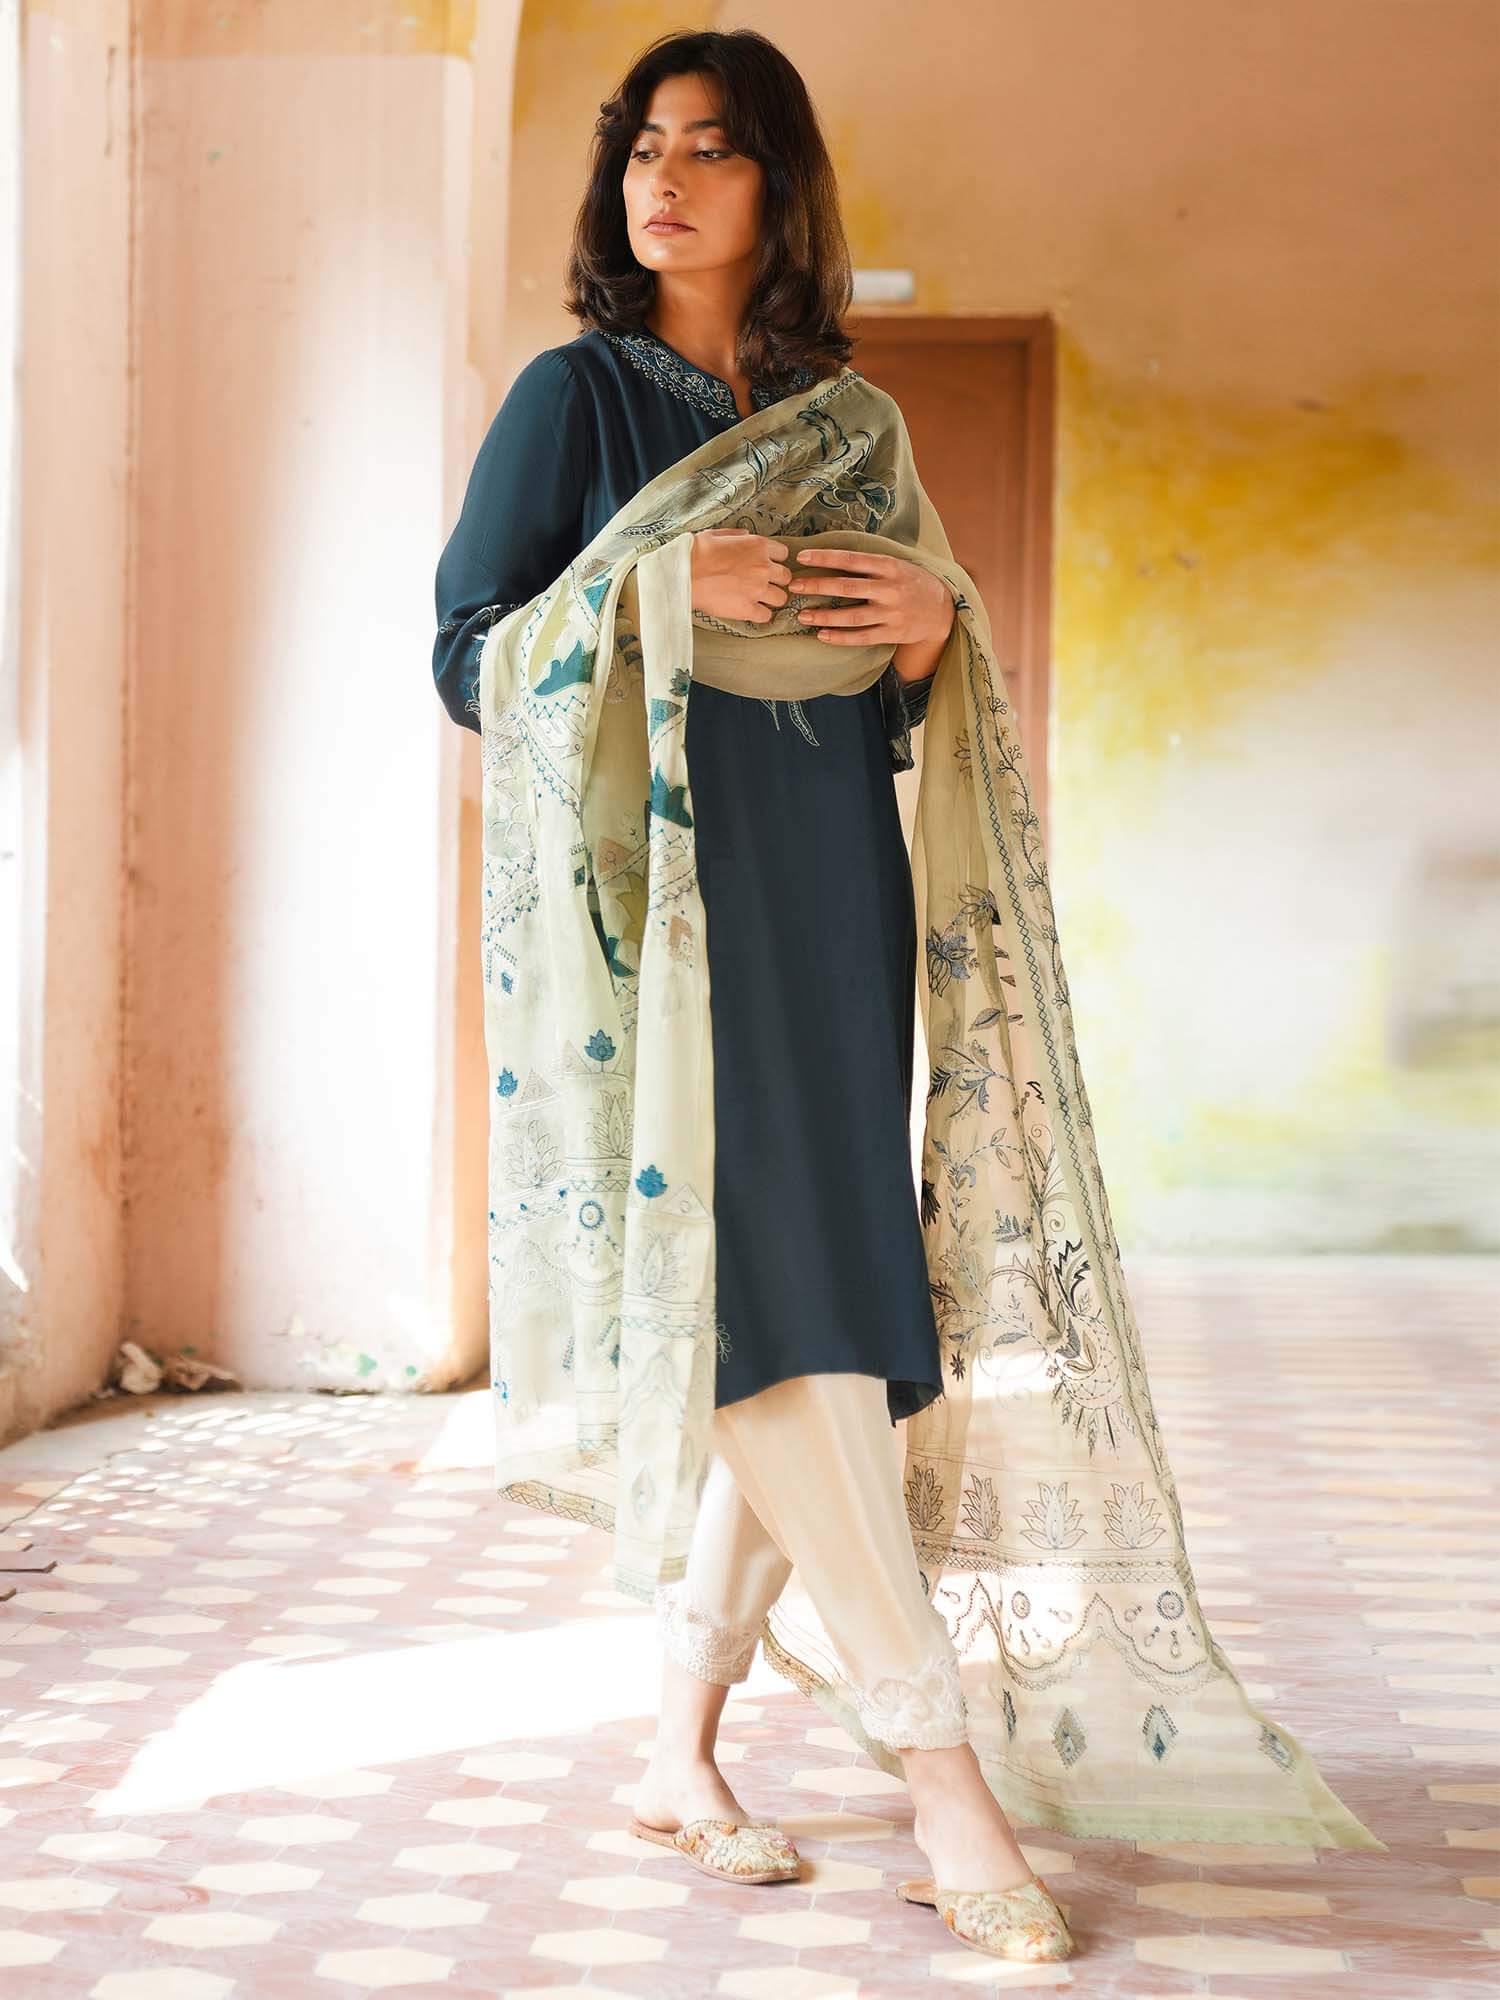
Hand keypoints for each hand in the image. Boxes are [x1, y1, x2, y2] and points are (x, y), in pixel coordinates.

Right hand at [690, 528, 791, 623]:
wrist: (683, 574)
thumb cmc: (696, 553)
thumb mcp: (717, 534)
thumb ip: (736, 535)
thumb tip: (745, 535)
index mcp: (758, 545)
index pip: (783, 554)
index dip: (775, 560)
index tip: (766, 565)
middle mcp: (763, 567)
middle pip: (786, 577)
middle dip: (777, 581)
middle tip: (764, 583)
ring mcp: (757, 589)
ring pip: (781, 598)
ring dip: (771, 599)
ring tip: (758, 599)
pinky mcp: (748, 609)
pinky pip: (766, 616)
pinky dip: (760, 615)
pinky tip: (750, 611)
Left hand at [788, 548, 954, 649]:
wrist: (943, 609)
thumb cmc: (912, 582)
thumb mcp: (897, 564)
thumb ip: (870, 564)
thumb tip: (832, 558)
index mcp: (889, 566)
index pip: (851, 560)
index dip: (825, 558)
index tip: (802, 557)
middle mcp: (890, 589)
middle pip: (847, 587)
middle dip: (818, 586)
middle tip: (794, 586)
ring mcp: (892, 613)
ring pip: (852, 616)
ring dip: (825, 616)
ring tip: (803, 615)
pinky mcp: (893, 633)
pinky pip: (862, 637)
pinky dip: (841, 638)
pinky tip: (822, 636)